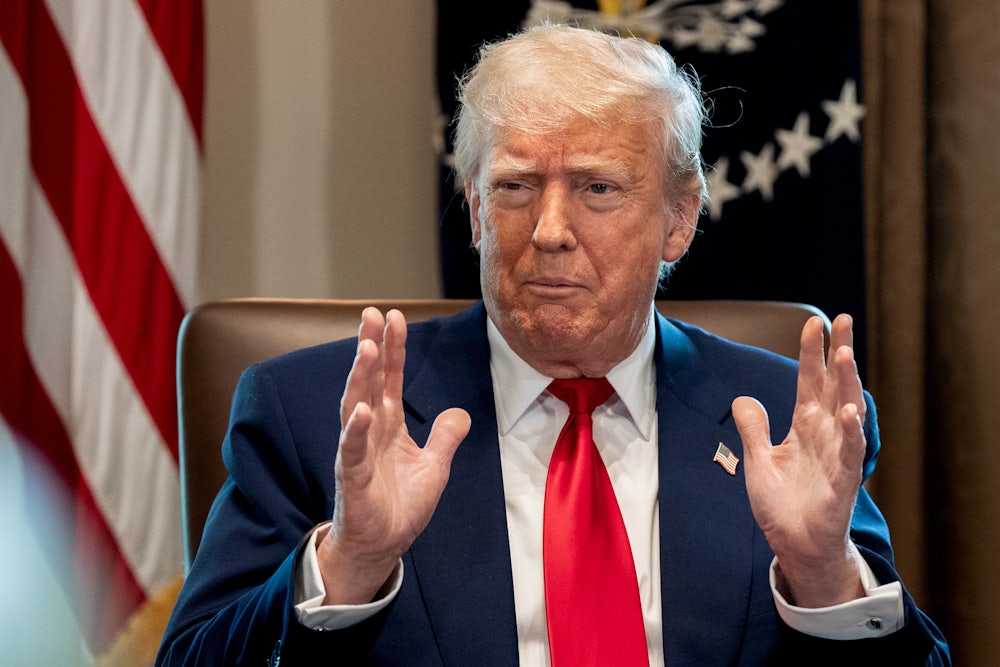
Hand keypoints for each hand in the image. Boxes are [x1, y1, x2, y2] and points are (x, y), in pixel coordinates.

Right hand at [316, 308, 470, 603]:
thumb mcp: (435, 468)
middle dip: (371, 347)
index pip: (390, 379)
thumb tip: (460, 413)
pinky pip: (350, 449)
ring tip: (368, 347)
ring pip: (355, 406)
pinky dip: (354, 429)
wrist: (382, 546)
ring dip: (360, 377)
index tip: (395, 316)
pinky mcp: (352, 477)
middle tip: (372, 314)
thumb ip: (444, 438)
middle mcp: (370, 431)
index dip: (394, 348)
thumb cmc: (401, 507)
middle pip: (369, 381)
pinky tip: (362, 409)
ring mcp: (357, 452)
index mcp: (389, 425)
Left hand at [732, 314, 866, 606]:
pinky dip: (852, 432)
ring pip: (846, 412)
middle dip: (838, 354)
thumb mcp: (759, 460)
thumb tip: (743, 398)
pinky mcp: (842, 482)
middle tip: (843, 319)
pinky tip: (850, 411)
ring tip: (844, 354)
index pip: (810, 381)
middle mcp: (825, 435)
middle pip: (833, 386)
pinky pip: (850, 453)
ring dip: (846, 383)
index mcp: (805, 427)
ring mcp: (836, 456)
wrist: (794, 545)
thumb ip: (754, 428)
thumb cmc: (782, 505)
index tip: (815, 323)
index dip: (812, 353)